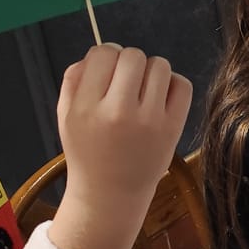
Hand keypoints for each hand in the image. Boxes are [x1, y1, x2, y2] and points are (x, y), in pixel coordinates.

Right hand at [49, 45, 193, 248]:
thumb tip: (95, 54)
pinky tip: (160, 98)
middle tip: (125, 83)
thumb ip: (73, 81)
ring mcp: (149, 120)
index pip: (102, 53)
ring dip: (150, 72)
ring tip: (142, 91)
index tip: (106, 72)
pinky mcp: (172, 128)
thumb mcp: (66, 117)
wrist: (110, 195)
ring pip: (159, 65)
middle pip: (132, 56)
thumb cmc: (87, 152)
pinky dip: (173, 84)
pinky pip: (182, 85)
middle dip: (128, 63)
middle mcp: (117, 112)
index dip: (105, 57)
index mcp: (86, 108)